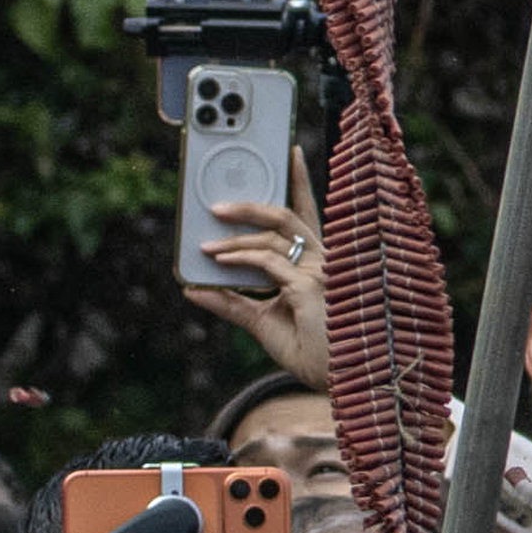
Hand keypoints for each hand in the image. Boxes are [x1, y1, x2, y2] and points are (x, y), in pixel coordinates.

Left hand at [181, 150, 326, 384]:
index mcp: (317, 262)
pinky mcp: (309, 286)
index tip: (292, 153)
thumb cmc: (309, 350)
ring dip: (235, 239)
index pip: (306, 214)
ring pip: (275, 237)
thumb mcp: (262, 323)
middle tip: (216, 206)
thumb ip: (232, 303)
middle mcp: (323, 259)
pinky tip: (218, 262)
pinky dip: (241, 260)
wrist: (337, 379)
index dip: (300, 182)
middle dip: (251, 207)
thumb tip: (194, 290)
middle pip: (287, 217)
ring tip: (205, 244)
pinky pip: (269, 264)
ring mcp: (320, 270)